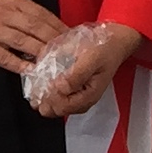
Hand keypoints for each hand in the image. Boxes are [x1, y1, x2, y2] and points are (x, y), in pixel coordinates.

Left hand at [27, 21, 141, 118]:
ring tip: (40, 79)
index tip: (43, 83)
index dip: (48, 97)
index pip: (60, 108)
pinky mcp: (71, 90)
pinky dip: (46, 88)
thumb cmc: (105, 49)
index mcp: (87, 97)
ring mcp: (75, 97)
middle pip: (53, 110)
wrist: (114, 42)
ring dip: (43, 93)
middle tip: (37, 81)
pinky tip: (45, 77)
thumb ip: (76, 76)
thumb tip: (59, 88)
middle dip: (42, 97)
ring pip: (51, 104)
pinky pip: (54, 95)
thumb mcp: (91, 58)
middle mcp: (81, 101)